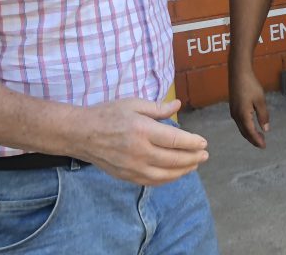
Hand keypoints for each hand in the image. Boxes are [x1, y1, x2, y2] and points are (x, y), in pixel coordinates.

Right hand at [76, 99, 208, 185]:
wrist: (80, 134)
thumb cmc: (108, 114)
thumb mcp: (134, 104)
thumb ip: (158, 108)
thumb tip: (178, 105)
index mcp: (142, 131)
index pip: (175, 140)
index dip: (192, 142)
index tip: (204, 142)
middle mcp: (139, 151)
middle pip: (173, 159)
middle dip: (193, 157)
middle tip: (205, 155)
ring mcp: (132, 167)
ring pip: (164, 174)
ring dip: (183, 171)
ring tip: (195, 165)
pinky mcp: (125, 176)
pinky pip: (151, 181)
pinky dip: (166, 179)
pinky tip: (175, 174)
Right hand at [229, 67, 269, 148]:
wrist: (238, 73)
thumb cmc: (250, 85)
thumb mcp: (260, 100)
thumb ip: (263, 116)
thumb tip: (266, 129)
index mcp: (243, 115)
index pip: (250, 132)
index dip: (257, 140)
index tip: (264, 146)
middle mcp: (236, 116)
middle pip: (244, 132)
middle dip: (253, 139)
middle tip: (262, 144)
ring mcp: (233, 112)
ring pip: (241, 128)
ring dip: (249, 134)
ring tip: (259, 136)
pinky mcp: (233, 107)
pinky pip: (239, 122)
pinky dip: (246, 127)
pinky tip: (251, 125)